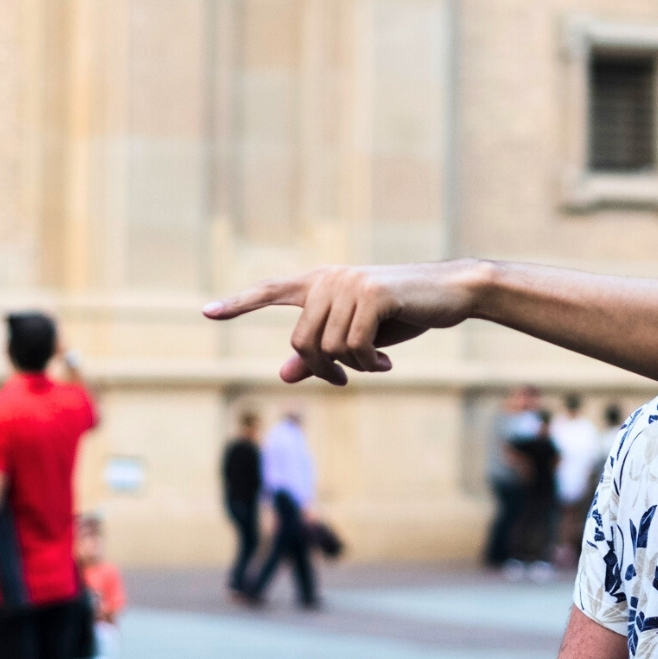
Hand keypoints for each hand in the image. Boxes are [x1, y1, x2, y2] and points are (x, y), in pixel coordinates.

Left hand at [205, 261, 489, 384]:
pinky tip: (385, 362)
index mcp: (320, 283)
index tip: (206, 312)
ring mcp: (349, 283)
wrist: (451, 293)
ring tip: (375, 364)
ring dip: (352, 368)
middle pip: (301, 342)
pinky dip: (367, 364)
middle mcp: (328, 278)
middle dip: (323, 370)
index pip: (270, 290)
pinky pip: (353, 347)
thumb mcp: (358, 338)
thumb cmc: (403, 314)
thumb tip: (284, 372)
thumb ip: (321, 352)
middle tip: (346, 380)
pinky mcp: (371, 294)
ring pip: (327, 348)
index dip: (238, 303)